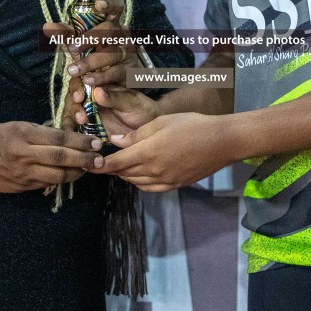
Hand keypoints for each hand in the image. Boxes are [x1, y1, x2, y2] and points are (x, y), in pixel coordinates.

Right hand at [0, 121, 103, 192]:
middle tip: (100, 159)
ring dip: (75, 173)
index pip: (58, 138)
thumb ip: (40, 133)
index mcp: (23, 134)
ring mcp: (22, 173)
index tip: (95, 142)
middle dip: (83, 159)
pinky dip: (60, 180)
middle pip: (60, 157)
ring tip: (87, 169)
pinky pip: (45, 184)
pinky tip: (69, 176)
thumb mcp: (17, 126)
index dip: (80, 141)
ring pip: (56, 175)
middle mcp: (24, 154)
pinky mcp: (21, 186)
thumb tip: (66, 138)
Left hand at [43, 0, 133, 98]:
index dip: (109, 4)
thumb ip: (66, 34)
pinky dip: (101, 77)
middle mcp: (122, 36)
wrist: (117, 79)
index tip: (98, 4)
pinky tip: (88, 80)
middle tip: (73, 48)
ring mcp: (127, 53)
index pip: (116, 8)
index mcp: (112, 24)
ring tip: (73, 70)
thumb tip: (46, 26)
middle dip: (91, 37)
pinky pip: (115, 72)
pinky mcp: (129, 71)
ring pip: (111, 53)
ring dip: (91, 62)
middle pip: (110, 30)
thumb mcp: (81, 42)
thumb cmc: (97, 54)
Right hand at [70, 84, 160, 138]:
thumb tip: (97, 91)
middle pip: (73, 96)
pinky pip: (73, 127)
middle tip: (80, 114)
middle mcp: (91, 97)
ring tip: (81, 122)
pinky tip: (74, 134)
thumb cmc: (142, 111)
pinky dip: (71, 130)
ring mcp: (88, 112)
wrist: (148, 131)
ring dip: (72, 116)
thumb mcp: (131, 102)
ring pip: (70, 111)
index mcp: (101, 85)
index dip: (78, 87)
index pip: (84, 81)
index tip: (80, 96)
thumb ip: (115, 97)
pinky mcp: (87, 127)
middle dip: (73, 103)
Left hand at [101, 113, 234, 191]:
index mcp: (148, 153)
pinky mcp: (175, 185)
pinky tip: (140, 175)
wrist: (222, 142)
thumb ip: (136, 135)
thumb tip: (116, 141)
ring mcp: (165, 181)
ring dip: (126, 175)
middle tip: (104, 162)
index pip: (116, 163)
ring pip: (136, 182)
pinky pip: (151, 188)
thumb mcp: (161, 123)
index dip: (100, 166)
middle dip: (112, 169)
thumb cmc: (192, 125)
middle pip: (124, 174)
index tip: (89, 165)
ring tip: (121, 166)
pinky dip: (140, 183)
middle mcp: (154, 171)